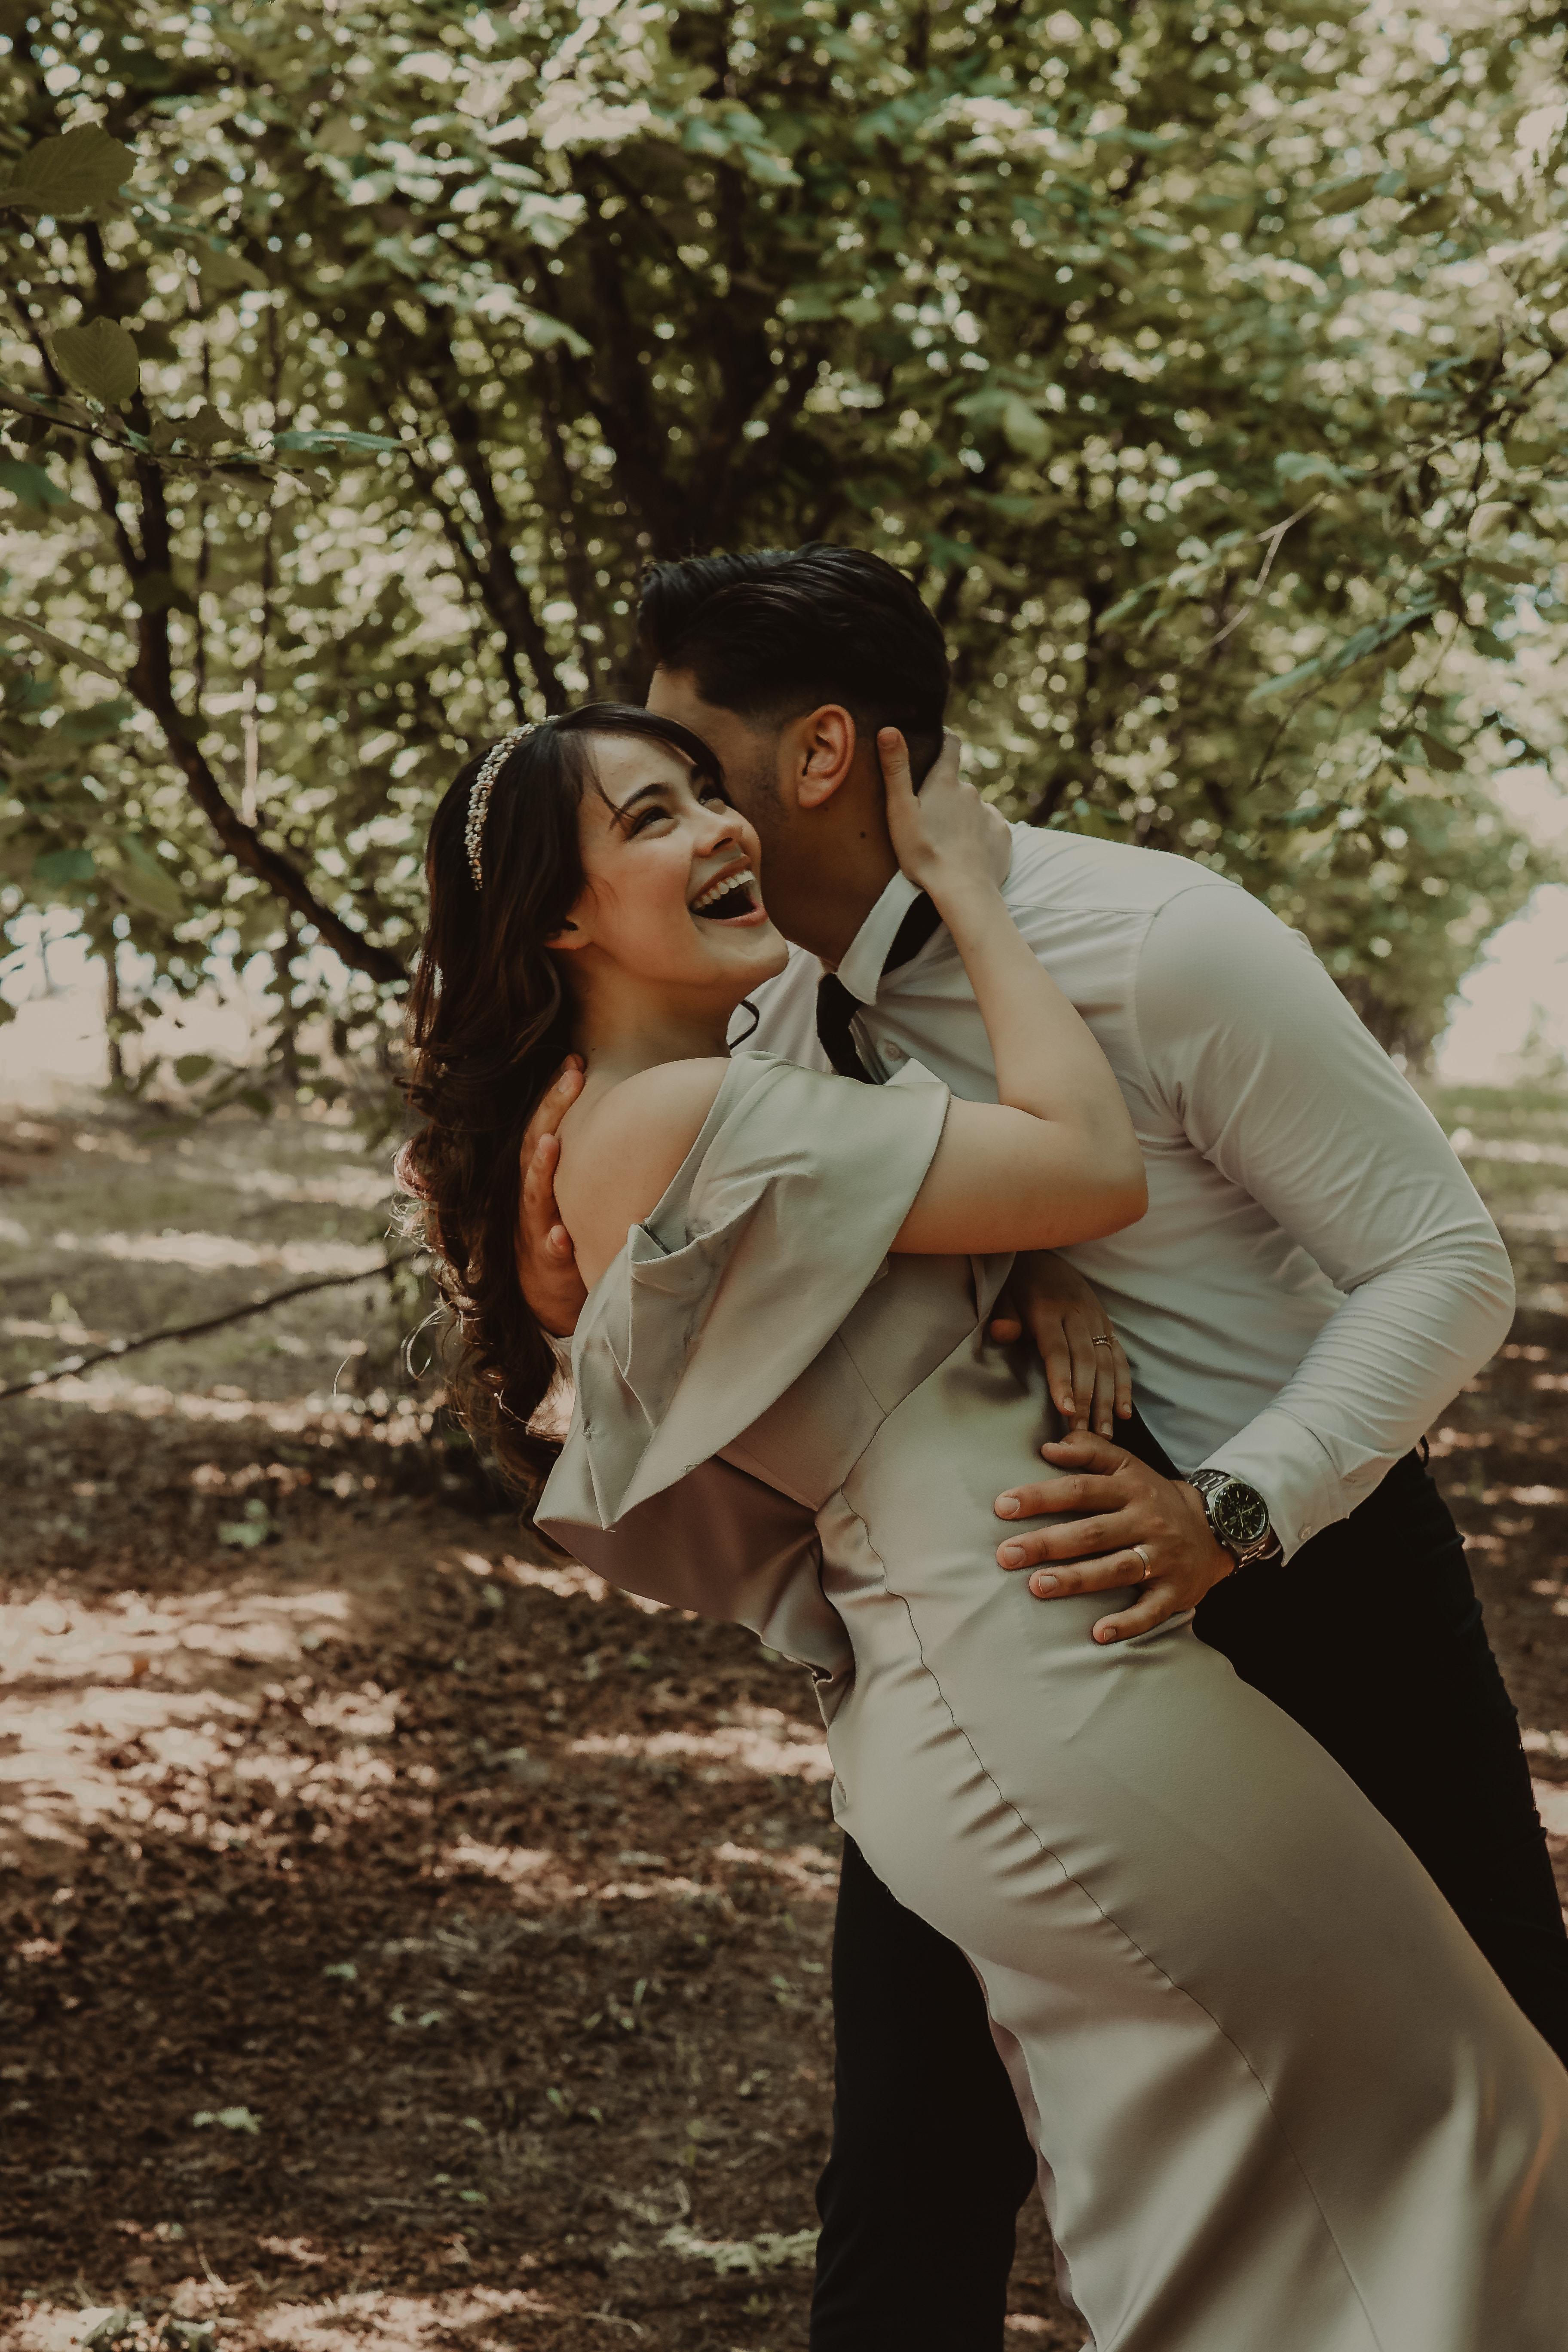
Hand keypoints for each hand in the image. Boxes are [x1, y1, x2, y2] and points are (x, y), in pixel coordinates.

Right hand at [514, 1057, 588, 1337]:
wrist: (548, 1297)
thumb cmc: (568, 1232)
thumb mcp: (572, 1192)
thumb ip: (584, 1159)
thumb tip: (619, 1112)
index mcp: (538, 1176)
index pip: (544, 1126)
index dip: (556, 1095)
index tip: (575, 1060)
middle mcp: (531, 1197)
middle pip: (536, 1148)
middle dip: (551, 1112)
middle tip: (571, 1077)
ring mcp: (535, 1230)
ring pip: (534, 1197)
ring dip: (541, 1171)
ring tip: (552, 1145)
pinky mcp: (546, 1267)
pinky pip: (548, 1254)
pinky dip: (554, 1244)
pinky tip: (562, 1236)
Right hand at [880, 727, 1006, 899]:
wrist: (963, 890)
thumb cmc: (924, 852)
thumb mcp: (900, 811)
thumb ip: (896, 770)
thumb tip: (890, 730)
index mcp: (945, 782)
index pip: (950, 744)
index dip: (943, 739)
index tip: (938, 741)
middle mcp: (971, 791)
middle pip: (957, 784)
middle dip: (945, 795)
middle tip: (928, 819)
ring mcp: (989, 812)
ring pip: (972, 808)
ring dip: (961, 818)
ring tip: (946, 842)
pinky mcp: (1003, 834)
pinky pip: (988, 827)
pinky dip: (978, 835)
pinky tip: (966, 853)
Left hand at [987, 1252, 1130, 1436]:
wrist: (1043, 1254)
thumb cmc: (1018, 1285)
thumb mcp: (1003, 1295)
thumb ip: (1004, 1316)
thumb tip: (1003, 1333)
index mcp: (1049, 1310)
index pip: (1058, 1351)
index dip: (1063, 1381)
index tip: (1066, 1411)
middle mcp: (1078, 1315)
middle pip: (1086, 1362)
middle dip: (1087, 1400)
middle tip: (1083, 1434)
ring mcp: (1096, 1320)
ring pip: (1106, 1363)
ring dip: (1107, 1400)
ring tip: (1104, 1433)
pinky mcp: (1107, 1324)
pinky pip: (1119, 1357)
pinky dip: (1124, 1385)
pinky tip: (1124, 1412)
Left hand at [993, 1431, 1233, 1643]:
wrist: (1215, 1528)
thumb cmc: (1153, 1497)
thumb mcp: (1128, 1465)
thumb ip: (1090, 1450)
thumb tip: (1049, 1446)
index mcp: (1130, 1488)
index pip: (1080, 1489)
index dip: (1041, 1497)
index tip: (1003, 1506)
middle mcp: (1145, 1521)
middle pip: (1092, 1532)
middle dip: (1047, 1543)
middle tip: (1007, 1554)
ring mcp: (1161, 1558)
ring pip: (1116, 1568)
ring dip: (1077, 1578)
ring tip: (1037, 1586)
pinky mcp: (1174, 1590)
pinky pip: (1150, 1609)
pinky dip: (1126, 1623)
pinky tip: (1098, 1633)